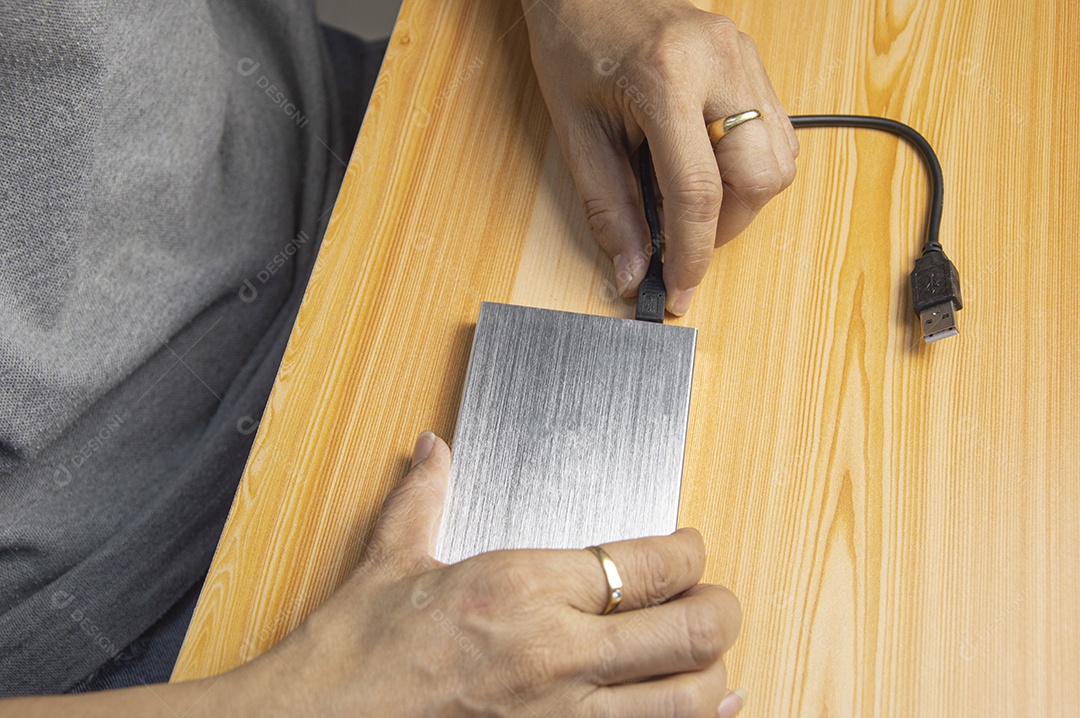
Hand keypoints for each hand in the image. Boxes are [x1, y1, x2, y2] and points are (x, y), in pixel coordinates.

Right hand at [241, 432, 744, 716]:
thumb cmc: (356, 653)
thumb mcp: (392, 560)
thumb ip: (425, 496)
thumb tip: (434, 451)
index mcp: (524, 587)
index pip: (649, 564)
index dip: (690, 553)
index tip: (691, 548)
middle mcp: (556, 652)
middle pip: (688, 630)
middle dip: (720, 609)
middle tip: (717, 599)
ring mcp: (561, 715)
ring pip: (685, 700)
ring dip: (713, 673)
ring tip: (713, 655)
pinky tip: (700, 711)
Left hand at [521, 0, 797, 314]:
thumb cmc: (575, 46)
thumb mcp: (577, 133)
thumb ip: (609, 207)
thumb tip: (634, 269)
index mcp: (666, 79)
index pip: (699, 190)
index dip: (692, 252)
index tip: (679, 287)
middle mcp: (720, 64)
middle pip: (760, 178)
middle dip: (725, 226)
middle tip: (681, 236)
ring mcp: (744, 58)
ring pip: (779, 160)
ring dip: (742, 199)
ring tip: (691, 200)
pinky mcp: (752, 60)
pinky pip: (775, 133)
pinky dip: (748, 168)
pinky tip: (707, 166)